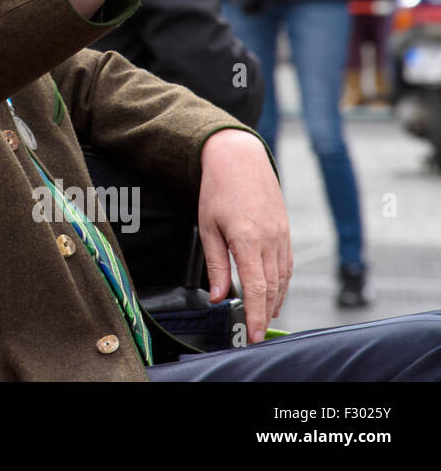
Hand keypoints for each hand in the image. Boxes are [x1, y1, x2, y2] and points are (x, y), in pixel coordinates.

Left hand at [198, 129, 291, 344]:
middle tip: (256, 333)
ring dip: (275, 301)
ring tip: (264, 318)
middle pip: (273, 288)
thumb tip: (219, 296)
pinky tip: (274, 293)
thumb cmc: (218, 190)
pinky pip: (287, 265)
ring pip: (283, 278)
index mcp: (248, 239)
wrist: (239, 159)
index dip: (256, 315)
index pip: (257, 288)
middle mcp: (270, 240)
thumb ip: (216, 265)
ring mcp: (281, 235)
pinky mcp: (285, 232)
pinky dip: (282, 284)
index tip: (253, 334)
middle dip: (265, 314)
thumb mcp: (207, 227)